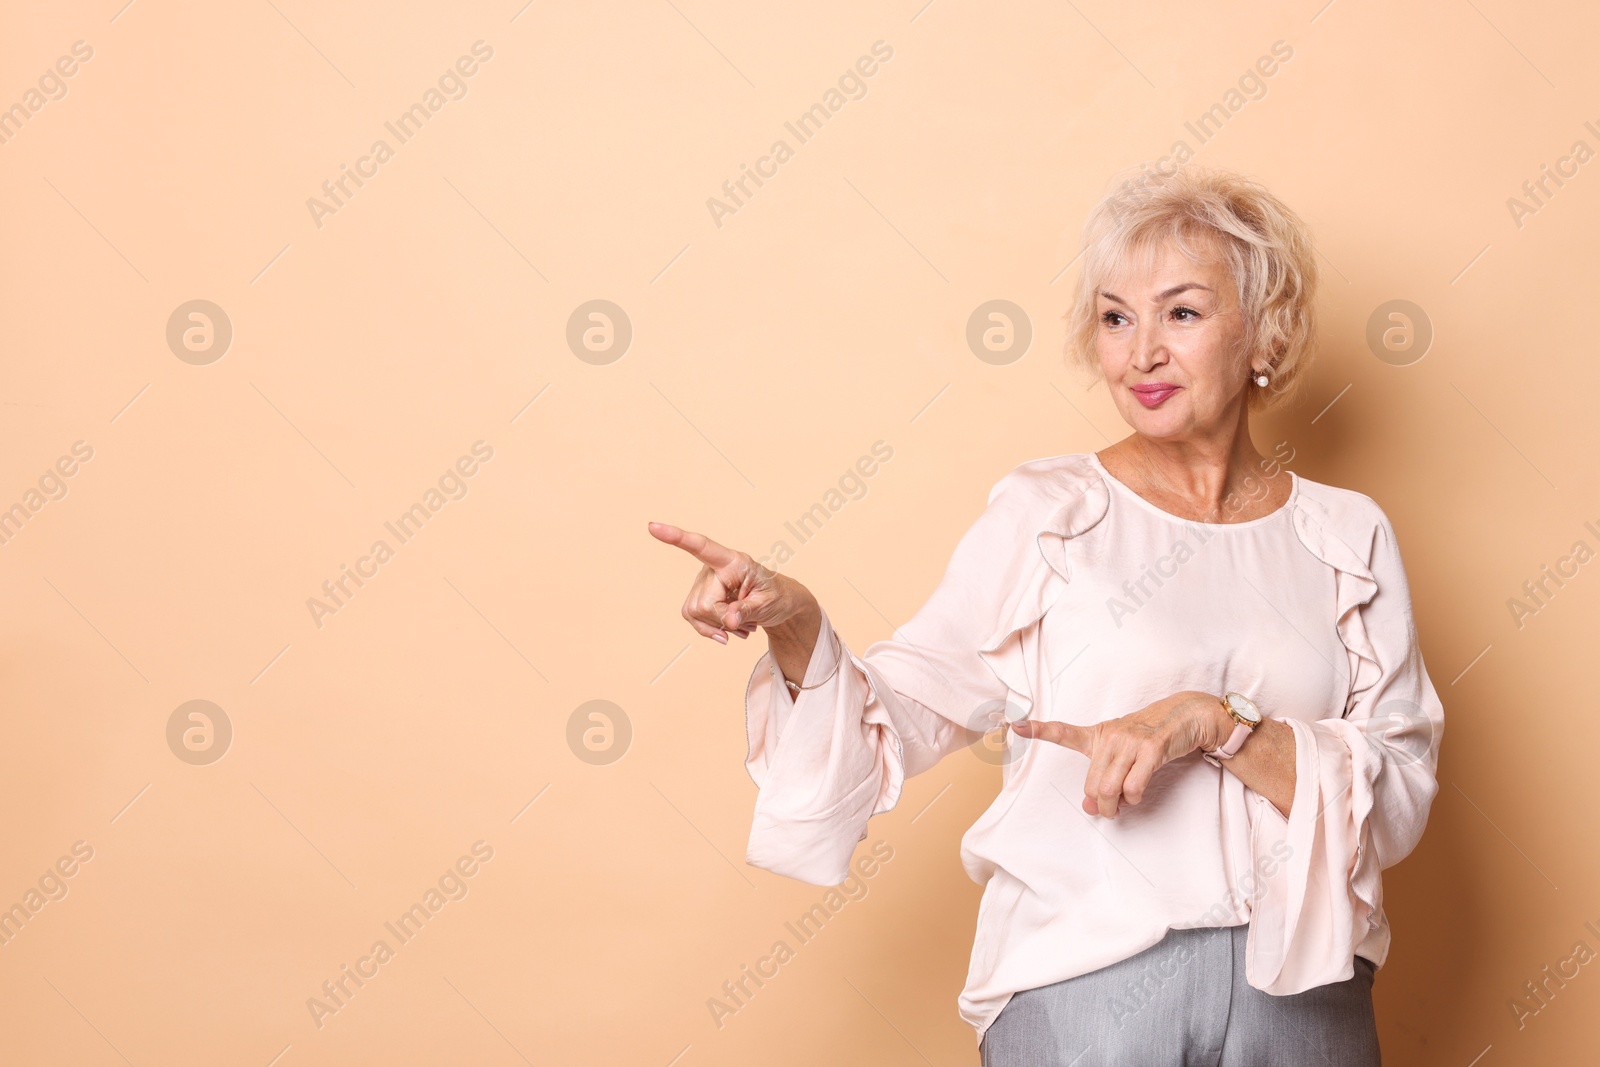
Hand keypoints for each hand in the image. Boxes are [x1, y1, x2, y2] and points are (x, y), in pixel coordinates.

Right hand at [648, 521, 804, 643]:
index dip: (677, 537)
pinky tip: (730, 630)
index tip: (653, 527)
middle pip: (703, 604)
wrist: (779, 604)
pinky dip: (710, 629)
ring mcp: (703, 583)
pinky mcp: (699, 596)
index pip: (702, 547)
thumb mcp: (768, 604)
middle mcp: (713, 568)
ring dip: (719, 626)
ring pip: (695, 613)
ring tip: (742, 624)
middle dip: (723, 620)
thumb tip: (729, 622)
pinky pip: (692, 618)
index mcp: (734, 562)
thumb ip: (747, 611)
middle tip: (747, 622)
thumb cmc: (777, 597)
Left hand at [1009, 691, 1230, 817]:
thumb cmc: (1149, 739)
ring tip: (1127, 801)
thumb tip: (1091, 808)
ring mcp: (1130, 741)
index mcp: (1098, 735)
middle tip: (1116, 805)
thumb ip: (1103, 779)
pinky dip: (1135, 799)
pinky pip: (1133, 787)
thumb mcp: (1122, 756)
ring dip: (1118, 806)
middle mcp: (1110, 735)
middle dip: (1103, 804)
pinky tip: (1139, 792)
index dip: (1038, 730)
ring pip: (1110, 789)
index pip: (1063, 732)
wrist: (1185, 717)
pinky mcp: (1151, 749)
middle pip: (1092, 785)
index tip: (1015, 725)